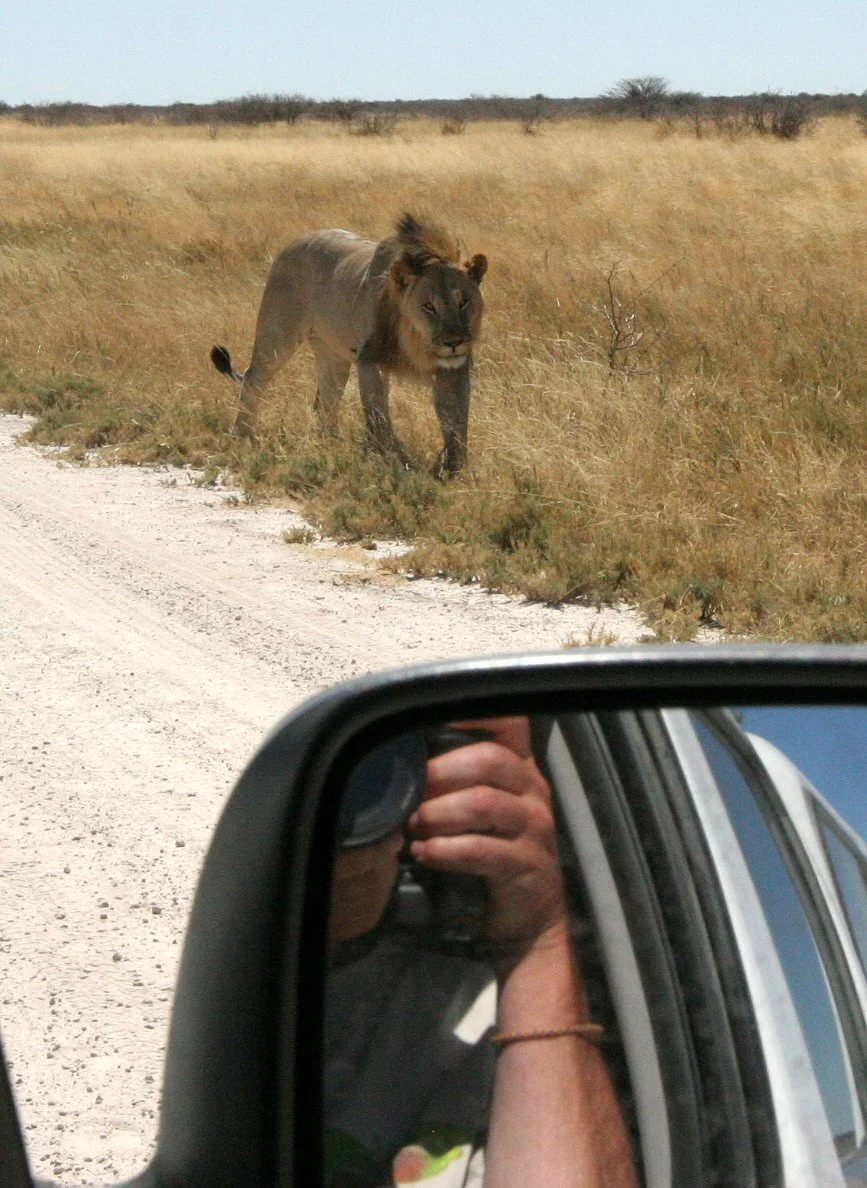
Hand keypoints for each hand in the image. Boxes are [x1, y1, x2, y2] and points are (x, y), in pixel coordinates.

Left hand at [407, 718, 566, 965]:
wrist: (527, 916)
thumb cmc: (493, 852)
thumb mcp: (483, 809)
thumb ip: (458, 781)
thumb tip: (405, 760)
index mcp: (521, 769)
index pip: (510, 722)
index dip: (474, 713)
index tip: (435, 719)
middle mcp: (534, 791)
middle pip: (489, 759)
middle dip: (440, 772)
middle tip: (411, 794)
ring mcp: (535, 828)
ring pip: (482, 803)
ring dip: (438, 813)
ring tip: (414, 827)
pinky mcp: (528, 865)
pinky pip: (481, 850)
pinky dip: (446, 850)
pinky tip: (426, 854)